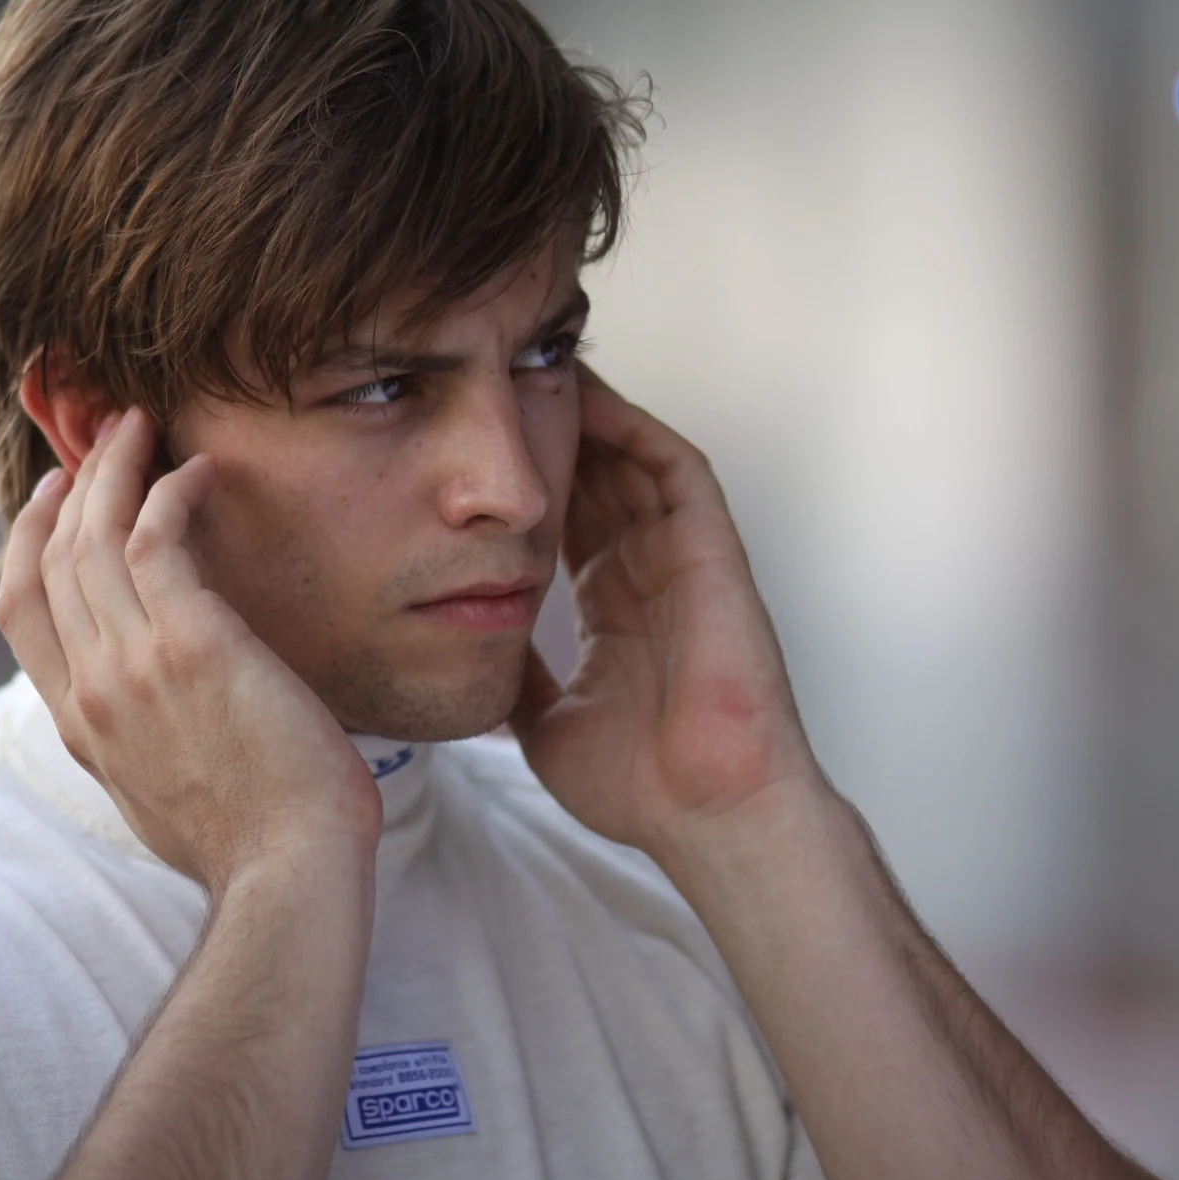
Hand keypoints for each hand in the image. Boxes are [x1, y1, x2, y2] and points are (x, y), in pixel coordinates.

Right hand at [0, 409, 380, 890]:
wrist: (289, 873)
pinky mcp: (190, 641)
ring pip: (92, 536)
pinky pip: (156, 537)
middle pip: (51, 558)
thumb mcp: (166, 797)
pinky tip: (200, 470)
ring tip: (142, 426)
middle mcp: (90, 690)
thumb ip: (142, 745)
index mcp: (79, 728)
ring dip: (113, 468)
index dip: (29, 540)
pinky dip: (171, 491)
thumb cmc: (254, 845)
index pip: (21, 613)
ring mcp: (131, 664)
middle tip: (103, 437)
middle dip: (73, 485)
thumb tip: (157, 719)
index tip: (54, 497)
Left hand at [509, 366, 830, 858]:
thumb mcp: (545, 723)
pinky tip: (587, 395)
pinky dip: (631, 427)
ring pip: (628, 461)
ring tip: (531, 370)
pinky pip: (672, 467)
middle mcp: (645, 572)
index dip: (522, 486)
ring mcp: (679, 558)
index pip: (564, 523)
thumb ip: (517, 681)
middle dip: (547, 432)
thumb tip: (469, 659)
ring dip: (584, 415)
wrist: (702, 809)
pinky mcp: (709, 548)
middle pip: (592, 479)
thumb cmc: (640, 784)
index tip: (470, 455)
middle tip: (494, 386)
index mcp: (612, 609)